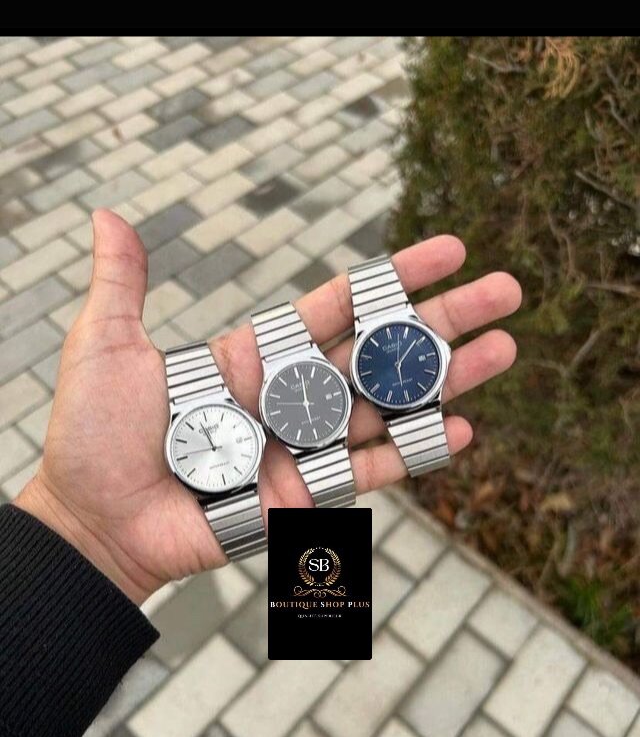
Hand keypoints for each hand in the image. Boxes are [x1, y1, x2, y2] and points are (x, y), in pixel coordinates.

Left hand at [16, 210, 520, 604]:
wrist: (92, 519)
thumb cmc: (93, 436)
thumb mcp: (106, 347)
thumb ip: (123, 285)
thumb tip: (110, 216)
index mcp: (255, 354)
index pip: (338, 306)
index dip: (394, 278)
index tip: (449, 251)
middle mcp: (290, 397)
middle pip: (381, 349)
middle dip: (444, 321)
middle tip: (506, 291)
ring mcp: (302, 447)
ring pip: (389, 405)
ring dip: (448, 379)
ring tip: (505, 350)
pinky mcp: (302, 496)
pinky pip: (369, 472)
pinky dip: (415, 453)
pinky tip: (462, 428)